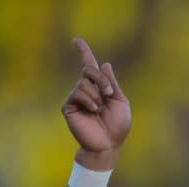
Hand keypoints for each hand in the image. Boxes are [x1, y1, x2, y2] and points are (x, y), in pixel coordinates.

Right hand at [62, 38, 130, 167]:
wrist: (109, 144)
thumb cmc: (117, 126)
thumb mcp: (120, 102)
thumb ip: (112, 83)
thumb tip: (105, 64)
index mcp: (99, 88)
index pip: (90, 66)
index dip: (83, 52)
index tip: (76, 40)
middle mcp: (86, 90)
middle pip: (89, 69)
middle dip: (101, 79)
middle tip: (109, 93)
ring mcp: (76, 98)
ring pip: (84, 82)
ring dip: (97, 96)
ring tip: (100, 110)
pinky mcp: (68, 106)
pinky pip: (77, 93)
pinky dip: (89, 101)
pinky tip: (93, 111)